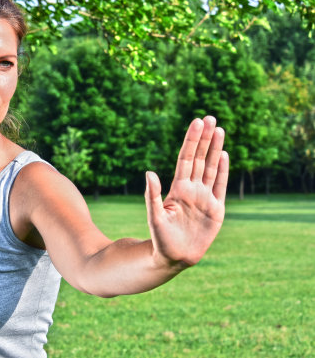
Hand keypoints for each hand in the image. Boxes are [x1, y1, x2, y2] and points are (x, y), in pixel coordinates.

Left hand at [145, 116, 228, 267]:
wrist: (174, 257)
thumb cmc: (160, 238)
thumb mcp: (154, 216)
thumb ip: (152, 195)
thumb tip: (149, 172)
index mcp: (177, 188)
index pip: (186, 158)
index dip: (191, 141)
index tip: (196, 122)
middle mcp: (192, 189)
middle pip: (199, 158)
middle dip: (204, 139)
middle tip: (209, 117)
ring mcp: (204, 197)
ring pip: (210, 168)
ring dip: (215, 149)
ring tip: (219, 130)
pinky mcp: (216, 209)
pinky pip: (220, 186)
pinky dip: (222, 170)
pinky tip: (223, 155)